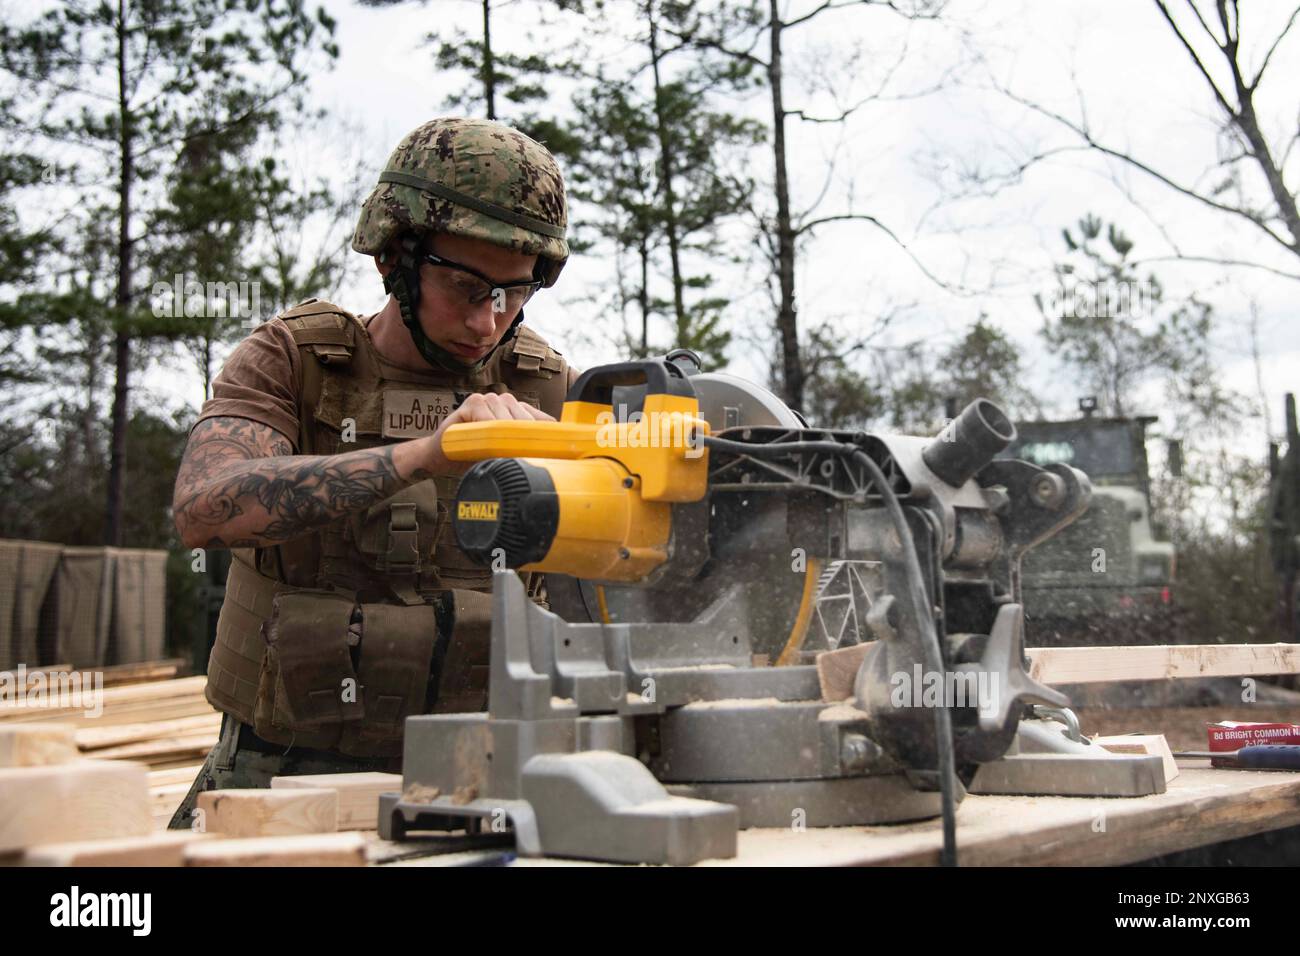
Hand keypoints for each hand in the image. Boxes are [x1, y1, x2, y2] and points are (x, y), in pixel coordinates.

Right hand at [395, 391, 554, 479]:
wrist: (440, 457)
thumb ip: (524, 453)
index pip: (542, 420)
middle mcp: (505, 402)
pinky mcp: (472, 402)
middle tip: (519, 458)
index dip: (546, 436)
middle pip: (526, 419)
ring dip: (504, 439)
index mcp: (517, 412)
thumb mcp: (504, 457)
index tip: (552, 452)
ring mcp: (489, 400)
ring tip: (498, 453)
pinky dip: (487, 431)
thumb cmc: (473, 456)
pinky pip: (487, 416)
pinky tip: (483, 443)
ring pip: (508, 418)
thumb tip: (553, 464)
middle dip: (524, 441)